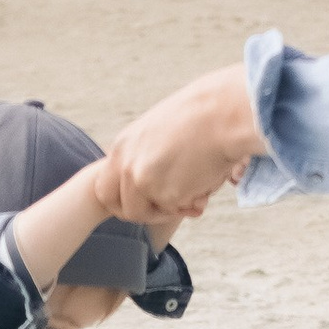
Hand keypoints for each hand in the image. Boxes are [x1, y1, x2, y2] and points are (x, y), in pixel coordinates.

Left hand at [104, 67, 263, 225]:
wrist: (224, 114)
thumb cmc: (202, 117)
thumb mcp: (159, 131)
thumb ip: (145, 155)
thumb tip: (150, 184)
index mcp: (123, 145)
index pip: (104, 189)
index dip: (123, 202)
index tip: (145, 202)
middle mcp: (127, 164)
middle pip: (122, 209)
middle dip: (145, 214)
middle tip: (170, 207)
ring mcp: (144, 180)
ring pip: (150, 213)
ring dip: (171, 210)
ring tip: (195, 192)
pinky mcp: (166, 193)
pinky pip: (176, 210)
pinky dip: (192, 205)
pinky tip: (206, 187)